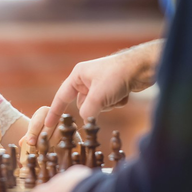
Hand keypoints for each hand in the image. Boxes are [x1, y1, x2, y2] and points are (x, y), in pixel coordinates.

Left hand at [20, 106, 81, 146]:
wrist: (54, 129)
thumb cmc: (41, 130)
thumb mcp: (33, 132)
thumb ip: (28, 137)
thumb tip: (22, 143)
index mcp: (44, 111)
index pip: (37, 122)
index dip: (33, 133)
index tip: (30, 142)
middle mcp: (55, 113)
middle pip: (47, 128)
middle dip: (41, 140)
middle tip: (37, 149)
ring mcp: (64, 120)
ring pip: (57, 133)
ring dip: (50, 143)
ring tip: (44, 150)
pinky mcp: (72, 128)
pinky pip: (66, 137)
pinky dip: (59, 144)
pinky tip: (54, 149)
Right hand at [45, 39, 162, 127]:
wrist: (143, 66)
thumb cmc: (117, 75)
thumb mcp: (99, 95)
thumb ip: (88, 111)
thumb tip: (85, 121)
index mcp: (78, 75)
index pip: (62, 96)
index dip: (55, 111)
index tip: (48, 124)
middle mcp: (87, 79)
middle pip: (83, 104)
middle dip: (95, 106)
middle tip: (106, 100)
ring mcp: (100, 84)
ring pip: (98, 106)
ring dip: (108, 104)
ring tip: (118, 93)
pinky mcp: (112, 88)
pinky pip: (109, 104)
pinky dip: (117, 102)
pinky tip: (125, 93)